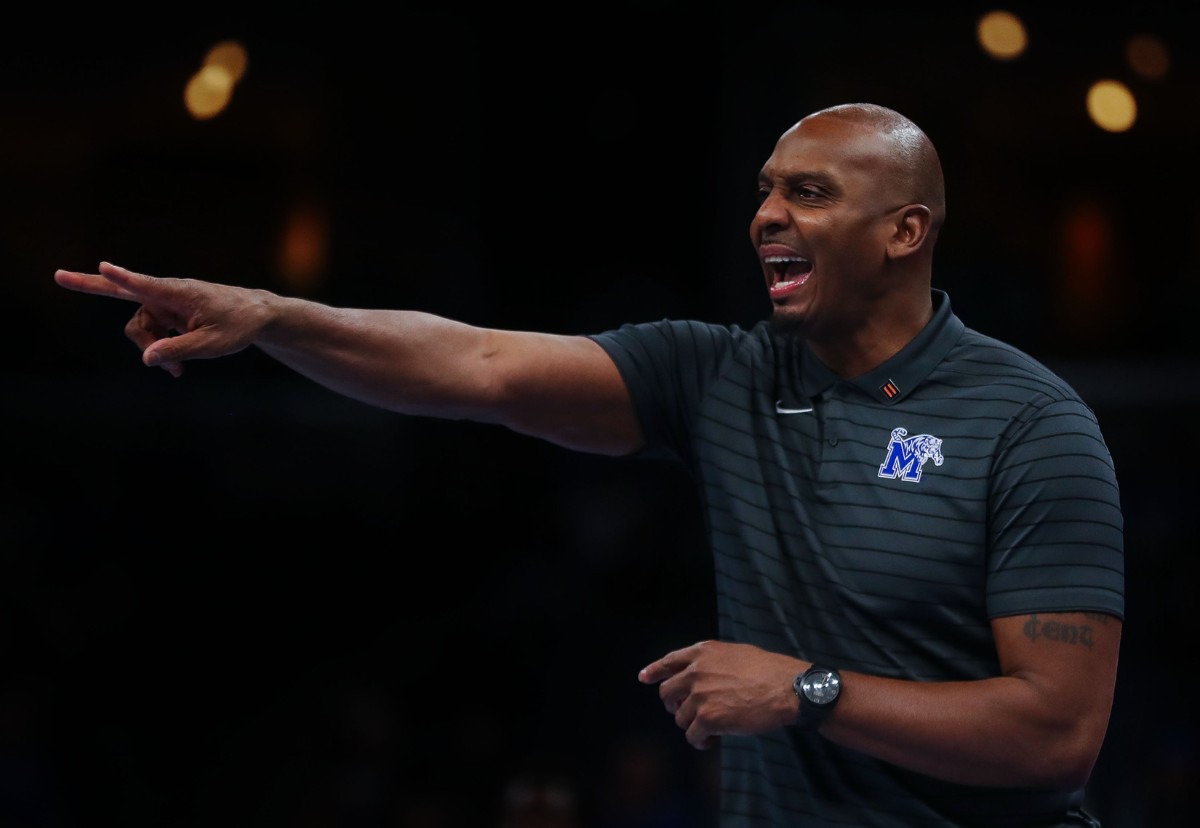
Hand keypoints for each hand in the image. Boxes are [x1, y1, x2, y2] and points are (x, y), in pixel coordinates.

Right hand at [55, 262, 269, 377]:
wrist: (257, 315)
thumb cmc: (238, 325)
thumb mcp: (213, 344)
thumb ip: (180, 350)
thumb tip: (146, 359)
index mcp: (179, 293)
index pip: (145, 285)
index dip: (122, 278)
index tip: (103, 266)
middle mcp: (168, 294)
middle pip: (126, 299)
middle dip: (91, 287)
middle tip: (57, 276)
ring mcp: (167, 303)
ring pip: (142, 328)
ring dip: (153, 350)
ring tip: (176, 371)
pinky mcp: (170, 314)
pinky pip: (153, 334)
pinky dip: (160, 351)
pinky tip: (176, 369)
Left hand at [638, 640, 804, 749]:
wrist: (786, 688)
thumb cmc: (768, 671)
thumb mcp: (735, 653)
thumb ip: (712, 661)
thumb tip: (700, 674)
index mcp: (702, 653)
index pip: (669, 661)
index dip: (654, 670)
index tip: (644, 677)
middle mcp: (695, 672)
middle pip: (667, 693)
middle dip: (675, 706)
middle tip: (688, 714)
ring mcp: (699, 695)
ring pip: (680, 717)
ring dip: (693, 725)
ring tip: (710, 728)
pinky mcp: (708, 718)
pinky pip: (692, 736)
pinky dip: (700, 742)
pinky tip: (711, 741)